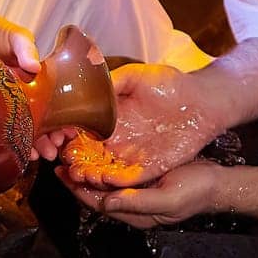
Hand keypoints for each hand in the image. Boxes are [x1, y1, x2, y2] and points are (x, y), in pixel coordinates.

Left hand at [55, 161, 223, 228]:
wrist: (218, 183)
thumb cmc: (195, 192)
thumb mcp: (168, 199)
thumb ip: (137, 203)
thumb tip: (105, 203)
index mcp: (134, 213)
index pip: (98, 203)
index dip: (79, 190)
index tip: (63, 174)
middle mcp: (131, 203)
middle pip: (96, 193)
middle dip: (77, 179)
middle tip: (60, 160)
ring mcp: (136, 191)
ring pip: (104, 182)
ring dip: (88, 169)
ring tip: (72, 152)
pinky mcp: (142, 179)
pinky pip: (116, 172)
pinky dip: (103, 162)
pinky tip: (96, 148)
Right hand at [60, 62, 221, 187]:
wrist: (204, 101)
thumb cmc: (173, 84)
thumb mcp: (137, 75)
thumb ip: (112, 81)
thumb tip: (85, 85)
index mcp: (109, 119)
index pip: (80, 132)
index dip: (64, 136)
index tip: (53, 138)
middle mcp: (117, 140)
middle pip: (87, 156)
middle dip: (73, 161)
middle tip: (63, 162)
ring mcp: (133, 155)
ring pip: (104, 171)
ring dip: (90, 175)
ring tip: (80, 174)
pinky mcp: (149, 167)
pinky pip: (128, 179)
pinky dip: (115, 182)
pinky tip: (104, 179)